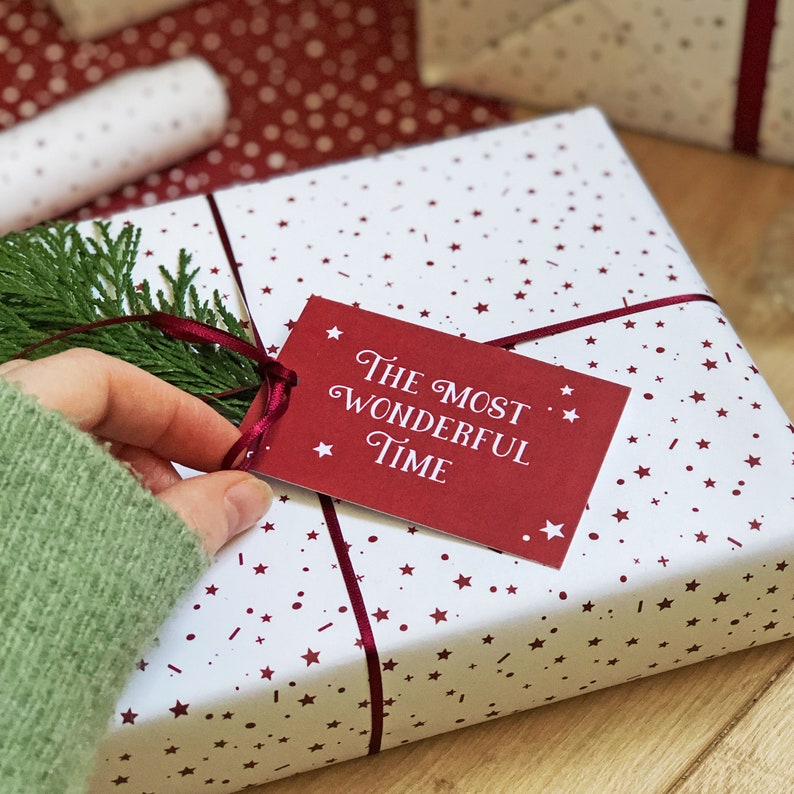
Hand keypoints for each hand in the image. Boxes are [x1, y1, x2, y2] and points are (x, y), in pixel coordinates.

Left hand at [0, 348, 271, 553]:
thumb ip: (205, 509)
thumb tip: (251, 492)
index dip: (177, 412)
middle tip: (193, 503)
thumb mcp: (138, 548)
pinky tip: (109, 556)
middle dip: (152, 455)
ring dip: (121, 488)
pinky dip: (84, 515)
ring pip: (57, 463)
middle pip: (80, 417)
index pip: (105, 381)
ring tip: (153, 538)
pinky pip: (35, 500)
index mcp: (10, 420)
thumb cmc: (47, 602)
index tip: (227, 452)